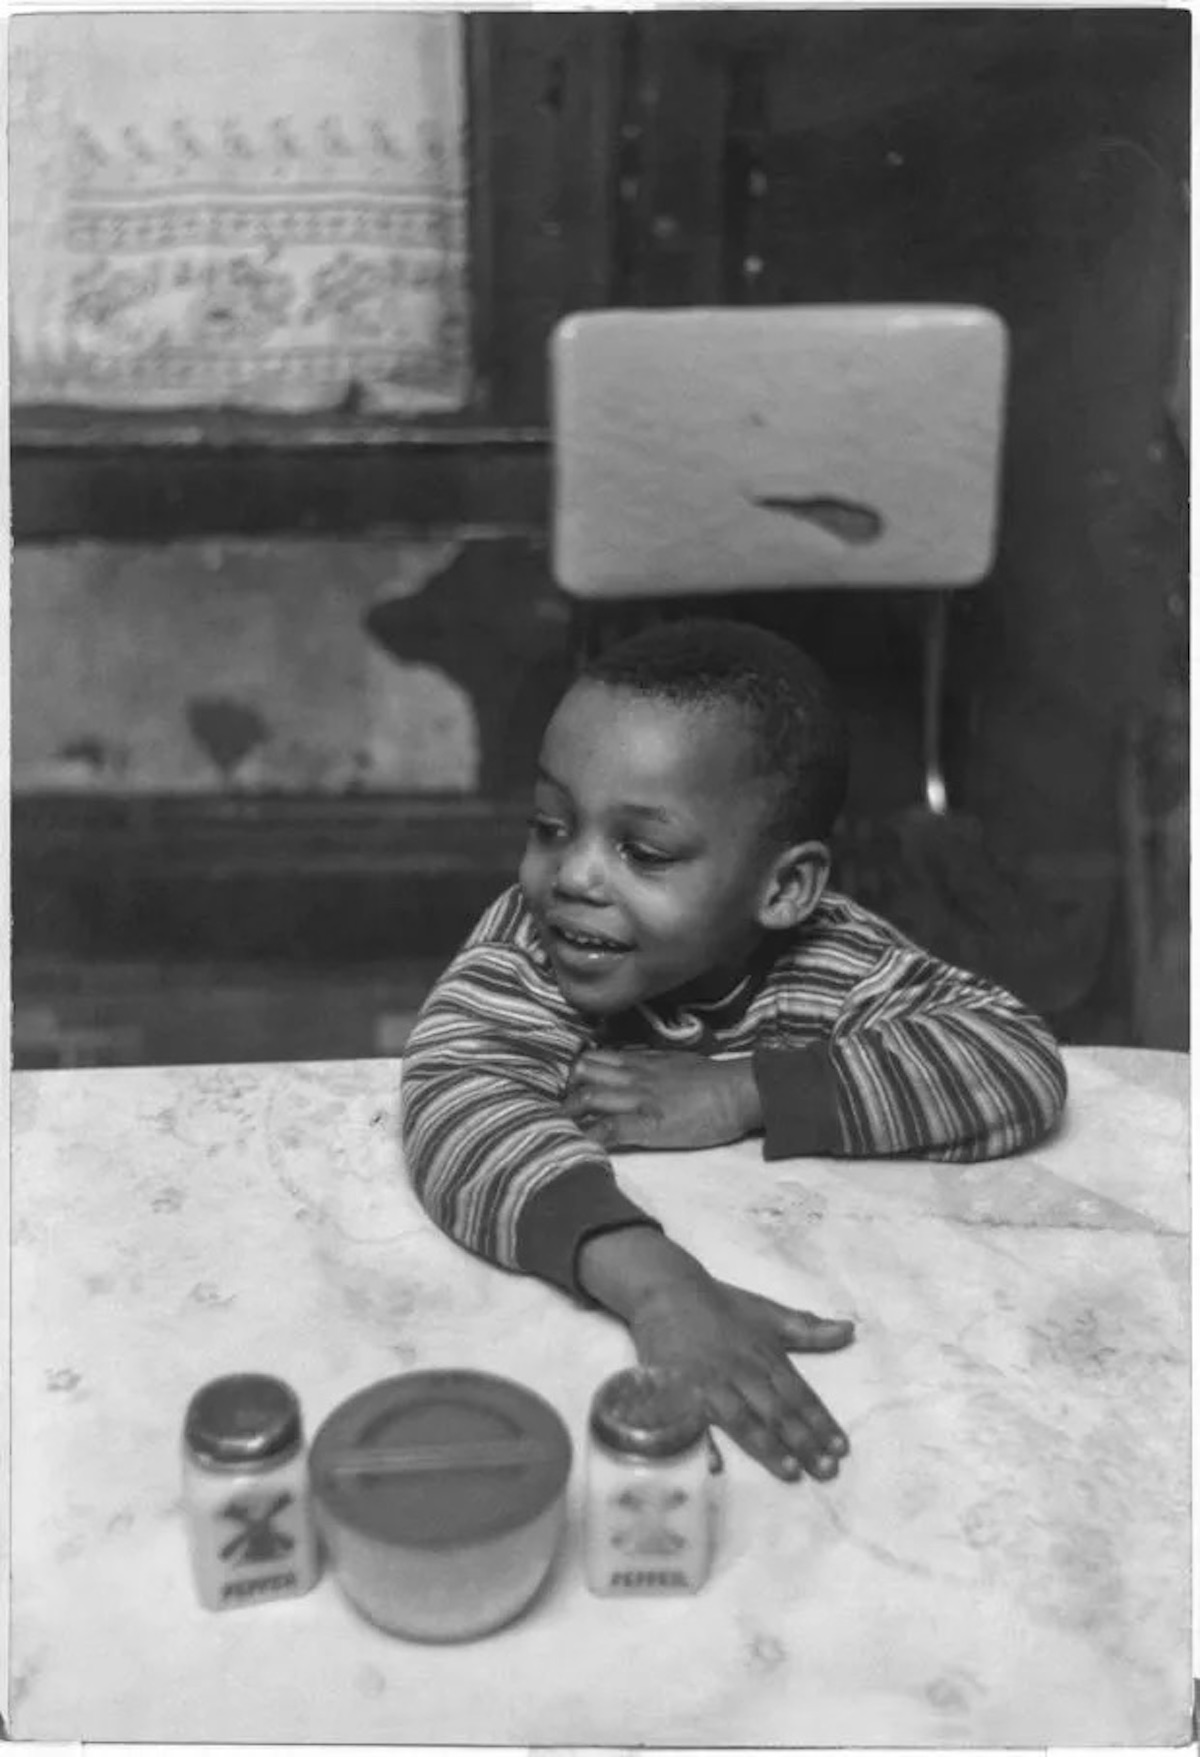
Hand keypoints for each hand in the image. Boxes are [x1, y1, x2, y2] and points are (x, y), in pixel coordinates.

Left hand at [565, 1049, 760, 1150]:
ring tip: (553, 1127)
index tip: (562, 1086)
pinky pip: (610, 1129)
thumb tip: (636, 1067)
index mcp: (642, 1062)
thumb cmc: (714, 1080)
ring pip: (589, 1096)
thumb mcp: (677, 1063)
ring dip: (568, 1112)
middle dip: (564, 1090)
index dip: (574, 1071)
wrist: (739, 1091)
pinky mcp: (648, 1124)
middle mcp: (634, 1076)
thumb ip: (652, 1065)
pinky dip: (590, 1137)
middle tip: (554, 1107)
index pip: (596, 1058)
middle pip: (583, 1073)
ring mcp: (639, 1099)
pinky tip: (577, 1145)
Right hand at [576, 1228, 853, 1483]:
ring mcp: (710, 1381)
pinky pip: (694, 1420)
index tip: (842, 1448)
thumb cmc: (720, 1304)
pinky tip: (716, 1465)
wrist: (667, 1288)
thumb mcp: (767, 1313)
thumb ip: (807, 1328)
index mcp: (765, 1354)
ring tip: (791, 1472)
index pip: (800, 1393)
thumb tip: (850, 1329)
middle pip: (777, 1411)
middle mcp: (742, 1370)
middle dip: (804, 1442)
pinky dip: (703, 1442)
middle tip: (827, 1471)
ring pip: (743, 1419)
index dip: (821, 1422)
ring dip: (767, 1447)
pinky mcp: (679, 1388)